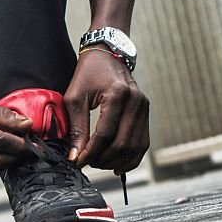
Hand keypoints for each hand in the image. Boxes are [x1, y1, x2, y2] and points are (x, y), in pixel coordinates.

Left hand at [65, 50, 149, 174]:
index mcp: (117, 95)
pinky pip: (143, 142)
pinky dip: (131, 158)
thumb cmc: (88, 74)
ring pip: (135, 147)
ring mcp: (144, 107)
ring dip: (116, 161)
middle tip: (86, 162)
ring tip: (98, 163)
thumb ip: (76, 128)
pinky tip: (116, 165)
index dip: (90, 153)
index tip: (77, 161)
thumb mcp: (75, 98)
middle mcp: (136, 101)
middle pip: (122, 143)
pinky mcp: (146, 113)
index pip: (105, 134)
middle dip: (102, 159)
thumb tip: (75, 156)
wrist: (107, 55)